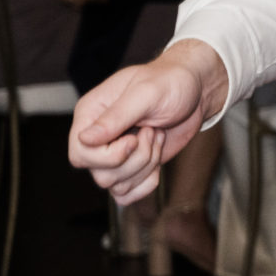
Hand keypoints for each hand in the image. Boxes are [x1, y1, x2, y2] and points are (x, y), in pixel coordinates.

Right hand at [69, 40, 228, 205]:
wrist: (195, 90)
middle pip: (100, 175)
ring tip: (157, 137)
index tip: (134, 138)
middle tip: (152, 132)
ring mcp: (115, 154)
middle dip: (135, 160)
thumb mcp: (145, 93)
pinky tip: (158, 161)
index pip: (80, 154)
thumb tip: (85, 139)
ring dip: (146, 166)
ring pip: (116, 185)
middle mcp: (98, 138)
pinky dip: (146, 184)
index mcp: (90, 115)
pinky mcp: (133, 166)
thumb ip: (116, 117)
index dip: (109, 156)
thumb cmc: (170, 82)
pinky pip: (127, 194)